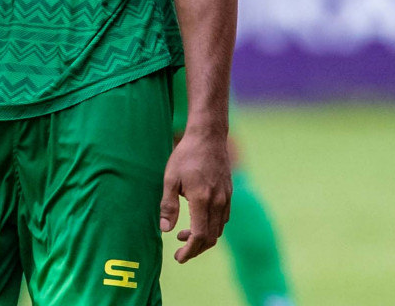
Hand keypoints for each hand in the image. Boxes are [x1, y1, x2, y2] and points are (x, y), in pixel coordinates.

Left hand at [159, 124, 231, 262]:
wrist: (208, 136)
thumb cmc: (186, 155)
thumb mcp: (170, 178)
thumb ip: (168, 205)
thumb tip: (165, 230)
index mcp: (202, 200)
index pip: (200, 236)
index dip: (189, 251)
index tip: (179, 257)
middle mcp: (218, 202)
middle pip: (211, 238)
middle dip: (196, 249)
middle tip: (180, 252)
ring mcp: (226, 198)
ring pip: (219, 230)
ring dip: (203, 238)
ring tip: (183, 234)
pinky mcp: (229, 193)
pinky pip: (223, 218)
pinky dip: (212, 227)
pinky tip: (198, 220)